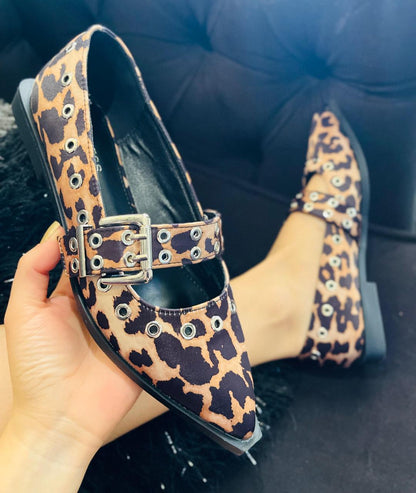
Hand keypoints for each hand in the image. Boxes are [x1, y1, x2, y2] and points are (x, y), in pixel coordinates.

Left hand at [3, 221, 141, 453]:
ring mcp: (123, 321)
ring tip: (161, 246)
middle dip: (126, 250)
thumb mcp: (24, 314)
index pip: (86, 258)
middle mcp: (99, 305)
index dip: (94, 236)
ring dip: (147, 272)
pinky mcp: (143, 338)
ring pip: (139, 287)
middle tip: (142, 222)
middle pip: (116, 270)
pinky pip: (156, 315)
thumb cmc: (37, 367)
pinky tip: (176, 280)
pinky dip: (164, 300)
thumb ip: (32, 272)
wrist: (64, 418)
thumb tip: (54, 235)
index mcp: (70, 297)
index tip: (107, 210)